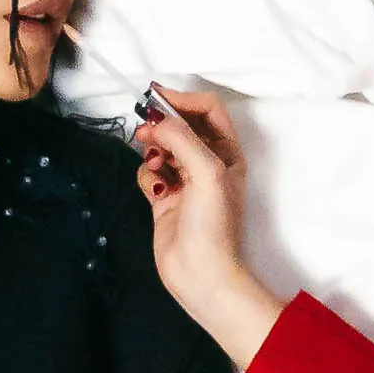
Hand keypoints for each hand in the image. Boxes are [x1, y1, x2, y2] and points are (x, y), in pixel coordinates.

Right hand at [135, 84, 284, 369]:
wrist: (201, 273)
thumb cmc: (214, 225)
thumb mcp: (207, 171)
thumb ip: (182, 138)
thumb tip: (157, 121)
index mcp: (228, 152)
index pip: (207, 110)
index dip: (183, 100)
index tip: (157, 99)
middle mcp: (208, 163)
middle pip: (181, 125)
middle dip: (163, 123)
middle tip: (145, 130)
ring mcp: (185, 180)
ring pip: (162, 147)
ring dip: (154, 148)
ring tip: (154, 162)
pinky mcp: (165, 198)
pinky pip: (149, 172)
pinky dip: (147, 173)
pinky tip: (155, 186)